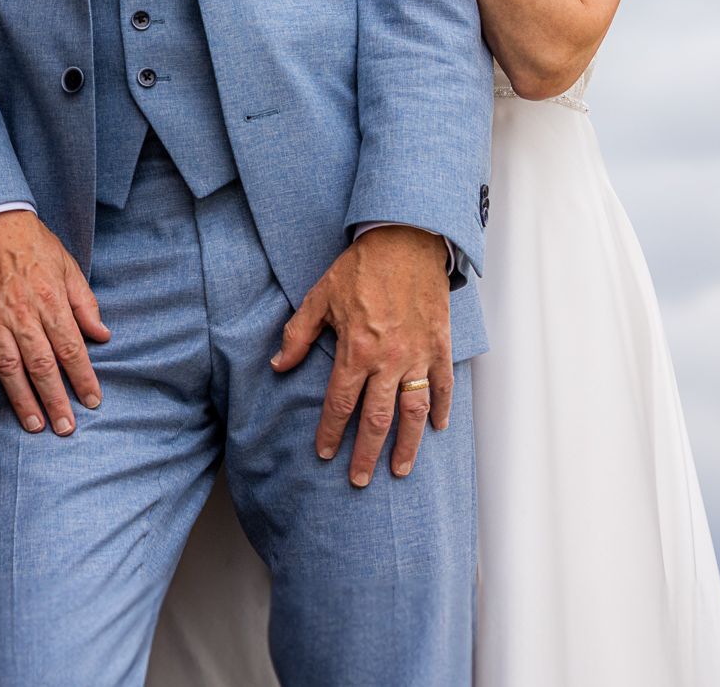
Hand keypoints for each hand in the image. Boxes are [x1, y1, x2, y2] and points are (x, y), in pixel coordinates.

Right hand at [0, 209, 110, 432]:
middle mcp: (23, 313)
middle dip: (56, 399)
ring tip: (34, 426)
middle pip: (42, 365)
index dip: (83, 378)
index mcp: (51, 299)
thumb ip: (85, 302)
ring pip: (9, 369)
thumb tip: (103, 335)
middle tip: (66, 428)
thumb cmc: (29, 241)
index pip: (72, 347)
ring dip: (22, 401)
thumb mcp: (67, 264)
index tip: (92, 401)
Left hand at [272, 226, 453, 485]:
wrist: (404, 238)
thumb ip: (298, 334)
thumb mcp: (320, 296)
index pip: (339, 404)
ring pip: (413, 412)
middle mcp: (388, 360)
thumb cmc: (360, 266)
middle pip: (376, 420)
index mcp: (356, 351)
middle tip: (360, 480)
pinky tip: (436, 428)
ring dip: (406, 445)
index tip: (324, 453)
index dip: (330, 432)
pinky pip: (441, 385)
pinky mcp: (439, 345)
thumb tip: (278, 365)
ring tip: (400, 469)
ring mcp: (417, 355)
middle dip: (366, 454)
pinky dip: (441, 408)